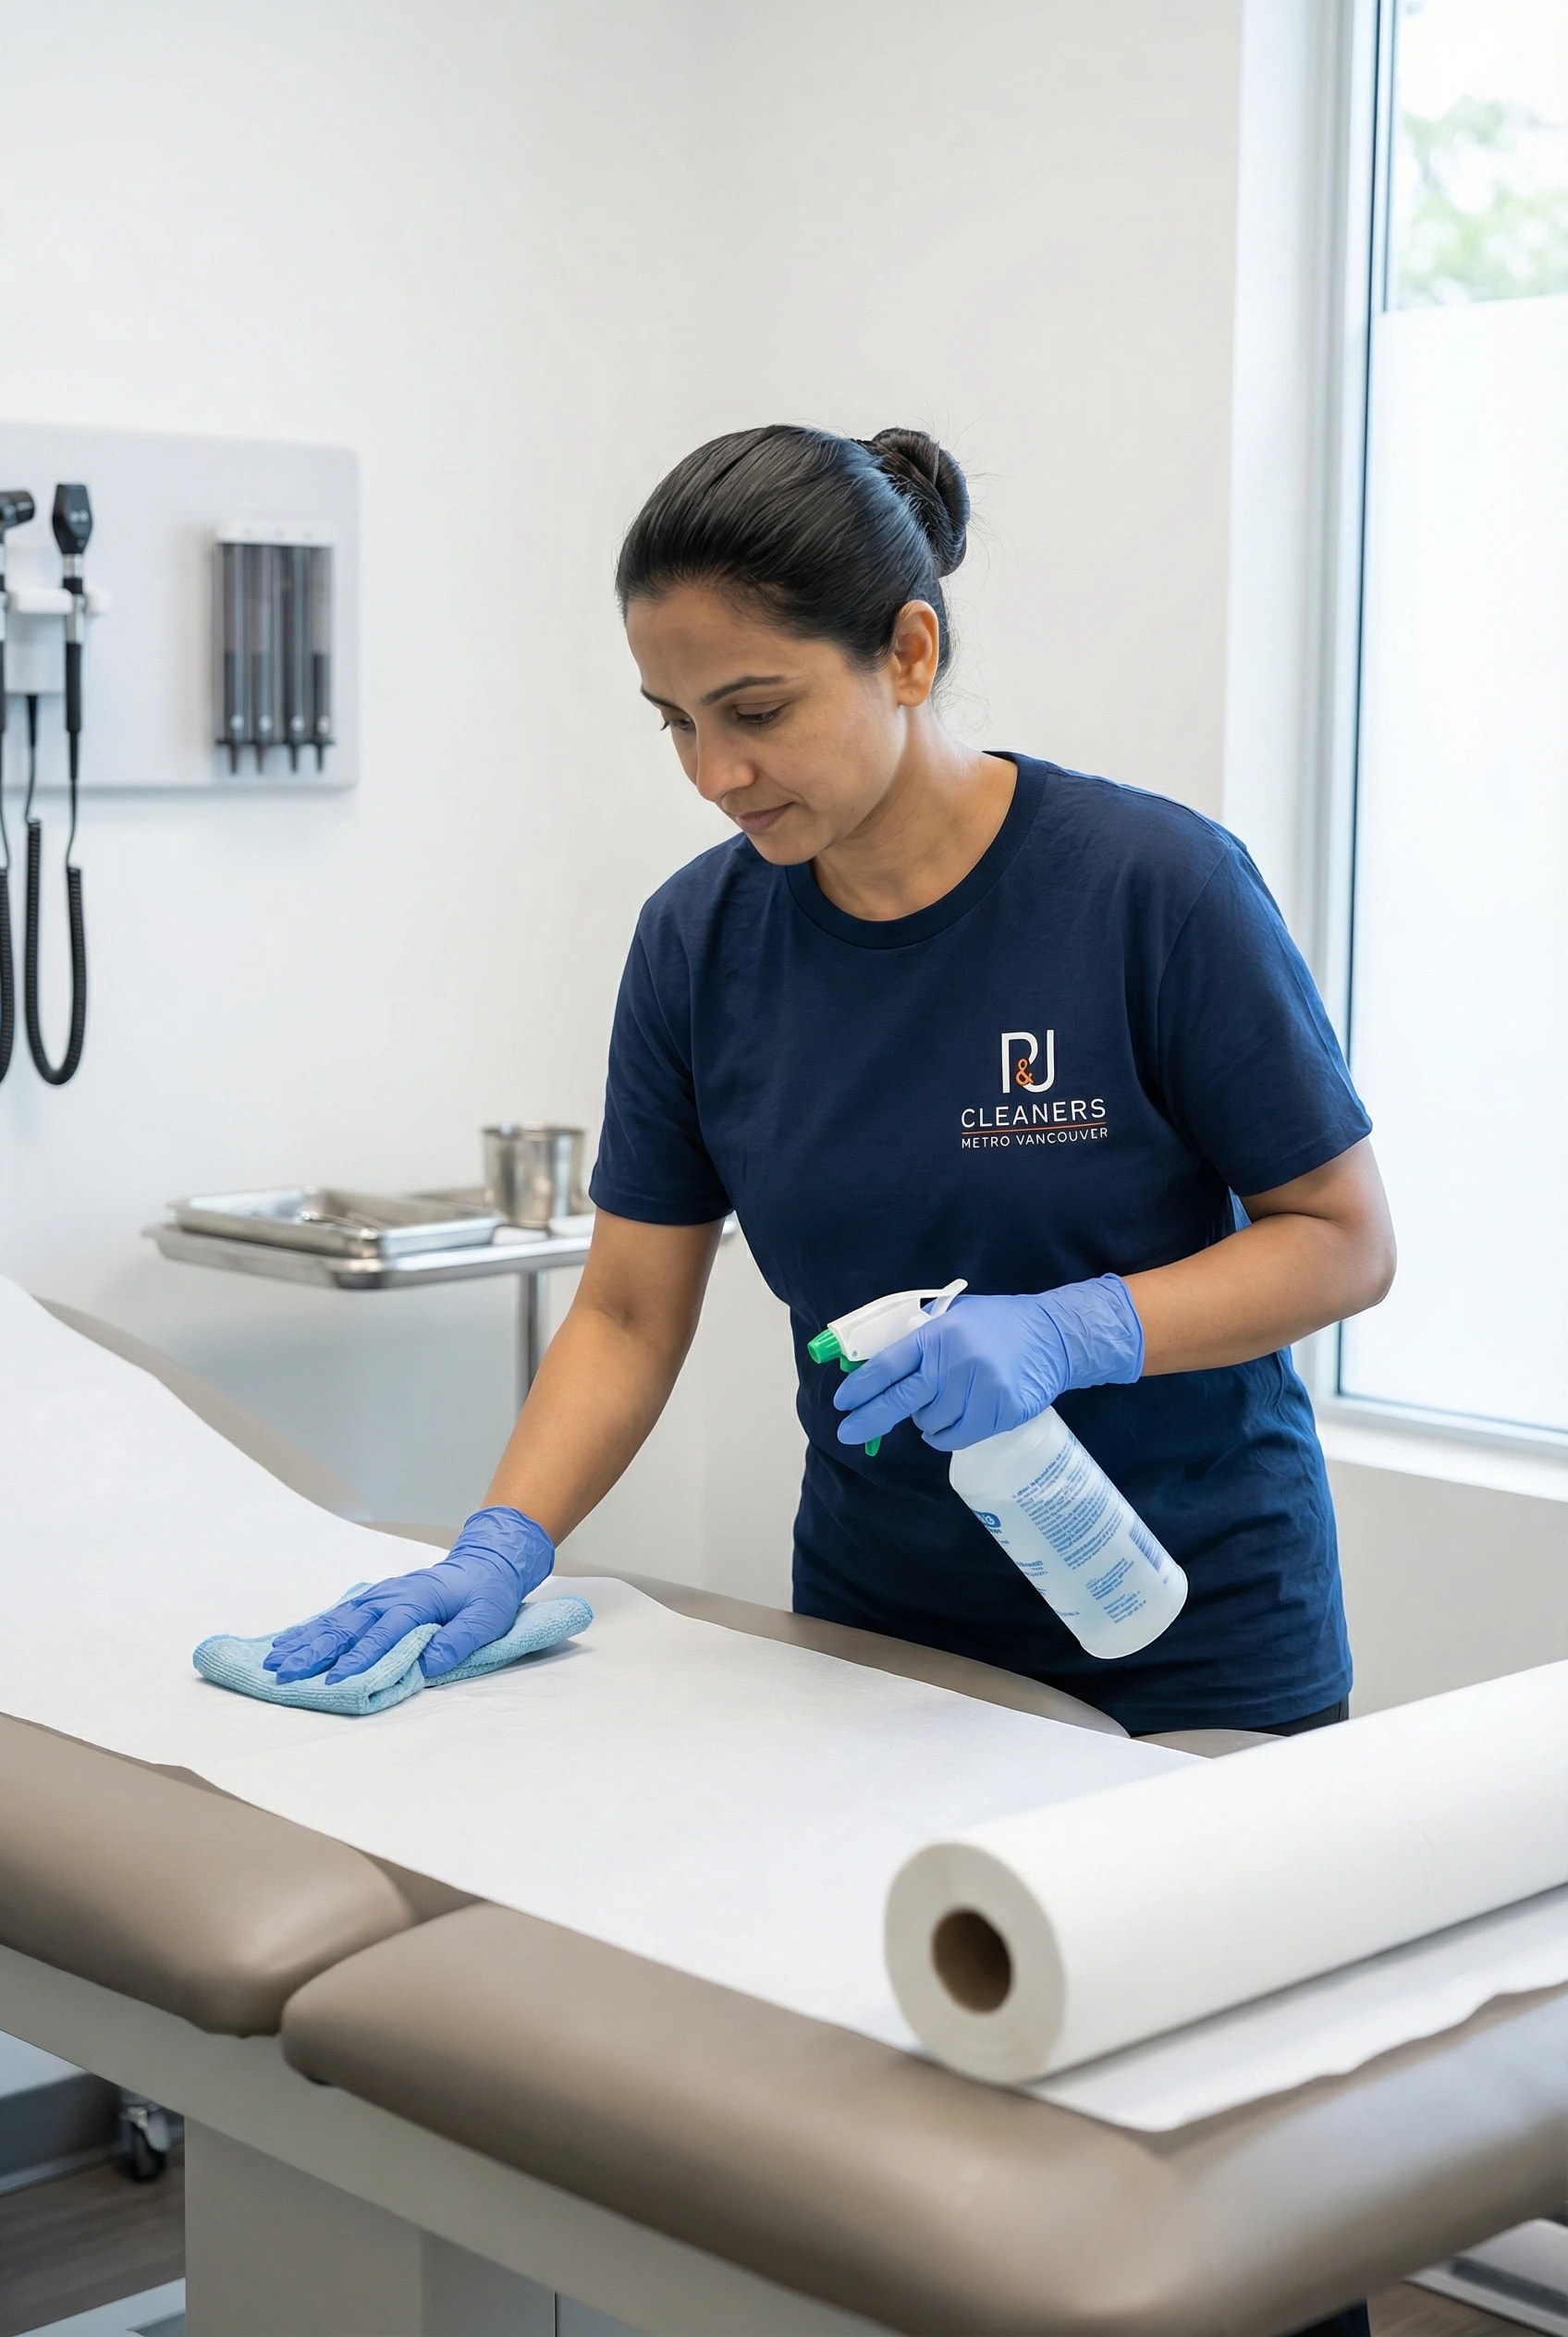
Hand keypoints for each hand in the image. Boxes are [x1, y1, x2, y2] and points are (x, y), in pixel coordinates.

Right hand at [264, 1508, 554, 1683]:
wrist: (484, 1565)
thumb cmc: (485, 1595)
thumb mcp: (486, 1619)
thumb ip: (458, 1640)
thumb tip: (429, 1663)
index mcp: (415, 1602)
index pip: (382, 1635)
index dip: (358, 1659)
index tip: (334, 1680)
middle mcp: (389, 1597)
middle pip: (346, 1627)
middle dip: (314, 1651)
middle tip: (284, 1673)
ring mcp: (377, 1597)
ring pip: (334, 1621)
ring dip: (305, 1640)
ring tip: (275, 1659)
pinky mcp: (373, 1601)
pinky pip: (337, 1616)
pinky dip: (311, 1629)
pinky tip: (289, 1641)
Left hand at [833, 1276, 1143, 1452]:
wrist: (1054, 1337)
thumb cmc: (997, 1325)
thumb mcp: (954, 1318)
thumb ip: (920, 1340)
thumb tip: (878, 1368)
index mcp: (937, 1334)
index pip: (887, 1365)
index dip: (860, 1387)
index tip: (842, 1403)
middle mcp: (954, 1362)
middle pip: (900, 1401)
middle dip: (868, 1420)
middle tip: (847, 1434)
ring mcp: (978, 1389)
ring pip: (930, 1424)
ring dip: (925, 1421)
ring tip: (942, 1402)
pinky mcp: (999, 1412)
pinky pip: (956, 1438)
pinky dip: (946, 1436)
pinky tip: (951, 1422)